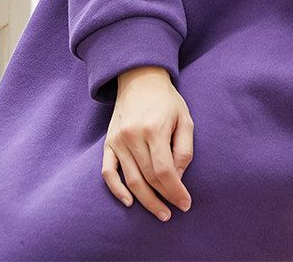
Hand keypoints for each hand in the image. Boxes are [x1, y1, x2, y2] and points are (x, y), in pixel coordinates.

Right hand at [102, 65, 193, 221]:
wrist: (140, 79)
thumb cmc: (167, 101)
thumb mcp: (185, 119)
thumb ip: (184, 149)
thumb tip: (178, 177)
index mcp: (155, 129)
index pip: (164, 171)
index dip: (175, 191)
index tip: (185, 204)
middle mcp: (133, 136)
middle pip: (148, 178)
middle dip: (163, 199)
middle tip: (174, 212)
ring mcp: (118, 140)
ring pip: (130, 180)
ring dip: (145, 200)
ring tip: (160, 212)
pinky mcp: (108, 142)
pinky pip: (108, 172)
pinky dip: (116, 190)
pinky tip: (129, 202)